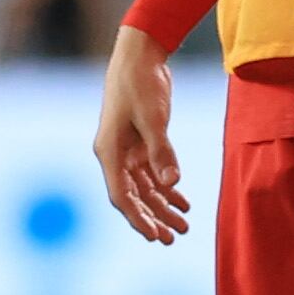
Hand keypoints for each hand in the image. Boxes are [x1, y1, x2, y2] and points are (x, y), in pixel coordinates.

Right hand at [95, 26, 189, 243]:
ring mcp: (128, 150)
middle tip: (173, 238)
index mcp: (109, 152)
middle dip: (153, 218)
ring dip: (164, 205)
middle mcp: (115, 156)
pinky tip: (183, 200)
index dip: (138, 218)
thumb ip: (162, 151)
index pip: (122, 195)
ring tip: (184, 224)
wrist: (139, 56)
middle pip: (134, 196)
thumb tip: (173, 182)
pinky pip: (153, 172)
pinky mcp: (141, 142)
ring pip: (145, 187)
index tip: (154, 236)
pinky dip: (168, 186)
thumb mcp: (154, 118)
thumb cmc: (141, 84)